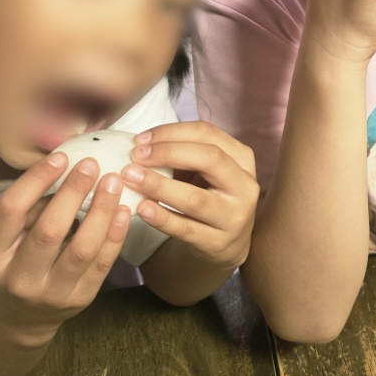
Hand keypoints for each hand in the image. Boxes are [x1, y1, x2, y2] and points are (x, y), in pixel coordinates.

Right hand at [0, 154, 130, 340]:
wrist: (20, 320)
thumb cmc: (13, 264)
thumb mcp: (4, 240)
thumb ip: (28, 209)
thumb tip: (65, 170)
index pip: (10, 211)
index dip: (35, 180)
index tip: (61, 157)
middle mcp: (18, 278)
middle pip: (49, 231)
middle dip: (73, 193)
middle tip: (92, 164)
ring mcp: (52, 293)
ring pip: (82, 249)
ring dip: (101, 210)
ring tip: (113, 181)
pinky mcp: (81, 299)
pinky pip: (103, 263)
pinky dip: (115, 234)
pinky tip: (123, 209)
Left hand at [125, 122, 259, 270]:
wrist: (227, 243)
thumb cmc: (210, 196)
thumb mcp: (206, 171)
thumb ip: (183, 155)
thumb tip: (141, 145)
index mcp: (242, 158)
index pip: (208, 134)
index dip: (172, 133)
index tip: (141, 140)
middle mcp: (244, 185)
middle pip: (209, 158)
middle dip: (168, 153)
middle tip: (135, 156)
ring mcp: (234, 216)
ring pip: (195, 198)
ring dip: (159, 186)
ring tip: (131, 178)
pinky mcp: (218, 242)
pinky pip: (185, 229)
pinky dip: (161, 217)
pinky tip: (142, 208)